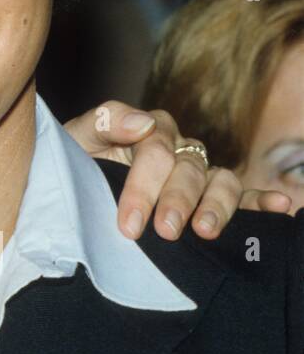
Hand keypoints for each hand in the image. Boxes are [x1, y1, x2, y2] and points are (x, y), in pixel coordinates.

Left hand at [63, 101, 294, 240]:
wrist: (73, 187)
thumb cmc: (75, 161)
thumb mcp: (76, 138)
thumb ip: (103, 121)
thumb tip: (141, 123)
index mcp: (148, 130)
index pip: (156, 152)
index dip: (143, 187)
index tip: (129, 223)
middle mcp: (179, 148)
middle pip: (188, 169)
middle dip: (177, 201)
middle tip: (164, 231)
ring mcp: (198, 173)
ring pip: (221, 181)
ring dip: (217, 206)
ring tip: (205, 231)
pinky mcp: (210, 196)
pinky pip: (244, 195)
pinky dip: (263, 201)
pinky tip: (280, 207)